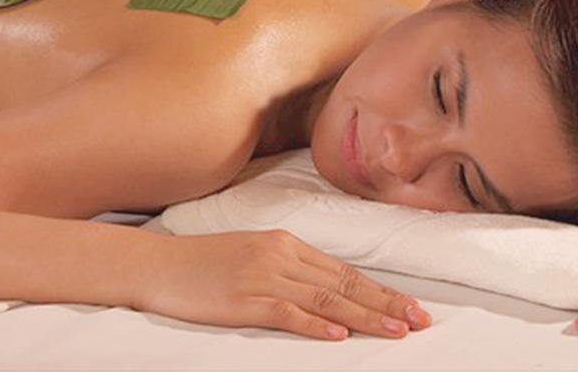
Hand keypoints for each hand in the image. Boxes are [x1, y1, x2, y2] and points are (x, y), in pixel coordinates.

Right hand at [134, 229, 431, 340]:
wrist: (157, 265)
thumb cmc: (201, 263)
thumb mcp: (251, 253)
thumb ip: (287, 267)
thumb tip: (326, 291)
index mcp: (284, 242)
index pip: (344, 270)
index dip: (380, 290)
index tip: (410, 306)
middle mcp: (280, 255)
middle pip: (344, 283)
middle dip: (386, 303)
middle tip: (421, 320)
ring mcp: (262, 277)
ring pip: (326, 298)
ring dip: (365, 316)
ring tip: (396, 330)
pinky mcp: (244, 299)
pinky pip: (288, 313)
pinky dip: (316, 325)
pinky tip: (339, 335)